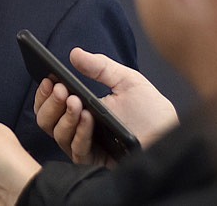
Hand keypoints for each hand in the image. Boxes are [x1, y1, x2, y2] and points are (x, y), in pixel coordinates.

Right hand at [34, 48, 177, 165]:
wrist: (172, 139)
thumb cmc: (151, 112)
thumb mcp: (127, 81)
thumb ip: (100, 67)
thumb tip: (74, 53)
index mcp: (81, 108)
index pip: (50, 104)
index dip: (44, 93)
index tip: (47, 78)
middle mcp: (78, 128)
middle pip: (46, 120)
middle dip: (49, 103)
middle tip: (59, 88)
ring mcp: (86, 145)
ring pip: (57, 134)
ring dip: (63, 116)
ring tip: (75, 101)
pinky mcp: (96, 162)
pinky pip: (77, 149)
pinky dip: (80, 132)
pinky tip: (89, 117)